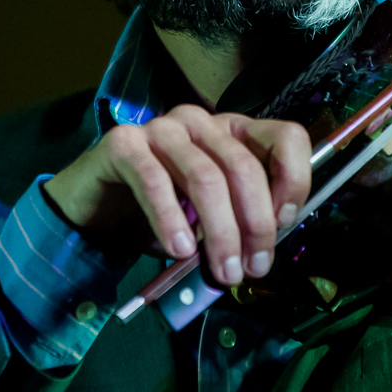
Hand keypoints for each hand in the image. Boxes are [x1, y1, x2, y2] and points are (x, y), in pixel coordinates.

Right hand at [42, 106, 310, 286]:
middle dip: (254, 225)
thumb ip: (239, 220)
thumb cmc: (161, 211)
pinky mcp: (124, 143)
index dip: (294, 181)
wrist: (96, 207)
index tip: (283, 226)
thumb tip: (263, 251)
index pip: (286, 137)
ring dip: (220, 232)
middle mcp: (201, 121)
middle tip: (251, 269)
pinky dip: (171, 220)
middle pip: (244, 167)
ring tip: (221, 271)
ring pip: (205, 177)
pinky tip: (179, 248)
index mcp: (233, 130)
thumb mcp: (210, 216)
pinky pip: (154, 181)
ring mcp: (162, 127)